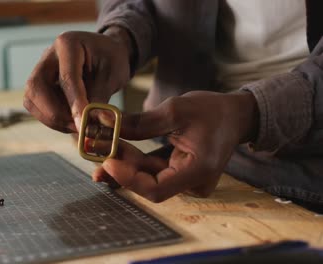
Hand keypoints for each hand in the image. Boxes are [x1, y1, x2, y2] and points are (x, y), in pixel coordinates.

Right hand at [23, 27, 132, 132]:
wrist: (107, 54)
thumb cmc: (112, 60)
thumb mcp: (113, 76)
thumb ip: (99, 98)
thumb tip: (90, 124)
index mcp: (68, 44)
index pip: (66, 78)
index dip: (74, 103)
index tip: (83, 124)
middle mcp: (48, 55)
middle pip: (36, 87)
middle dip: (54, 113)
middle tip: (77, 127)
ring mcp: (40, 70)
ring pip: (32, 99)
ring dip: (52, 119)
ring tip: (76, 126)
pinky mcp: (39, 85)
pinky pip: (35, 106)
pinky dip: (51, 119)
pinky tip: (70, 121)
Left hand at [91, 91, 257, 201]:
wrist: (235, 115)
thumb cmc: (212, 110)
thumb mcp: (176, 111)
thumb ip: (140, 123)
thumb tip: (105, 123)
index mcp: (198, 172)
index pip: (156, 189)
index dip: (128, 179)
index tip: (107, 161)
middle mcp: (193, 184)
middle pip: (148, 184)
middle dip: (120, 167)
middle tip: (97, 150)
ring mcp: (186, 181)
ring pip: (147, 178)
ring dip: (124, 163)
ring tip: (103, 146)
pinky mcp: (179, 174)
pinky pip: (152, 172)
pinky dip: (134, 161)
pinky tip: (115, 149)